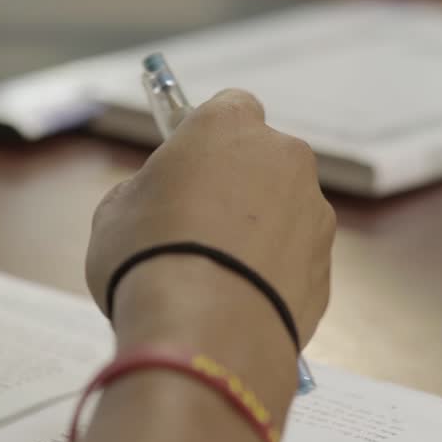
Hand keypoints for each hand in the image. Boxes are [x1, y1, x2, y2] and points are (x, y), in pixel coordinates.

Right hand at [86, 90, 334, 403]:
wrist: (203, 333)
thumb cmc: (148, 258)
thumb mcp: (116, 211)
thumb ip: (149, 190)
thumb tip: (161, 201)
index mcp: (229, 127)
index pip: (230, 107)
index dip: (206, 137)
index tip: (186, 164)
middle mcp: (284, 159)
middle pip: (262, 161)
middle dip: (236, 186)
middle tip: (193, 227)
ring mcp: (313, 214)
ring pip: (284, 213)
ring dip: (258, 233)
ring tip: (214, 278)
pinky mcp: (326, 270)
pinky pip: (294, 263)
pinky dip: (273, 277)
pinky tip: (237, 305)